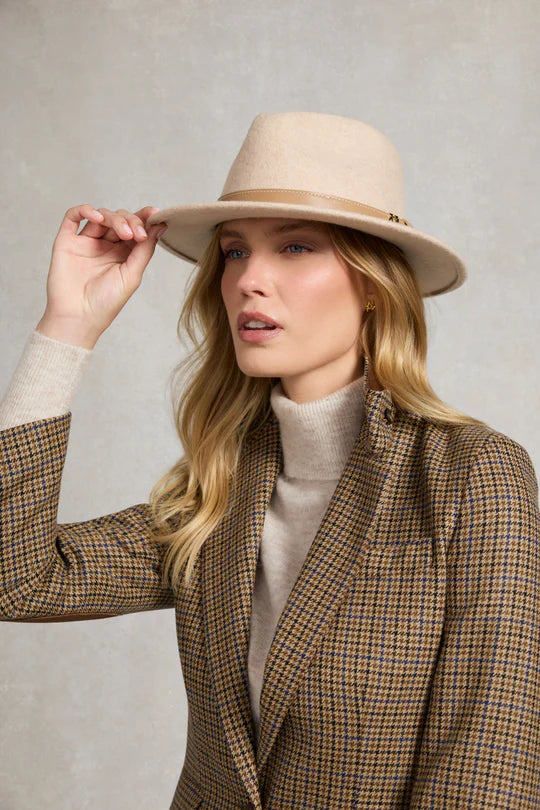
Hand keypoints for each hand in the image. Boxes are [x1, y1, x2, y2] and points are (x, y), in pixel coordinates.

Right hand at [36, 204, 167, 348]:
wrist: (78, 317)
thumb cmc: (106, 303)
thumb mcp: (132, 274)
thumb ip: (145, 249)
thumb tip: (160, 224)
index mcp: (123, 254)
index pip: (135, 228)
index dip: (144, 218)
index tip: (155, 214)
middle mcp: (105, 245)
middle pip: (120, 219)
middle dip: (131, 221)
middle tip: (136, 234)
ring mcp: (86, 242)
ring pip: (101, 215)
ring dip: (114, 218)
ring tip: (123, 233)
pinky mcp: (67, 241)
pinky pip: (73, 216)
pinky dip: (86, 210)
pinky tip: (97, 218)